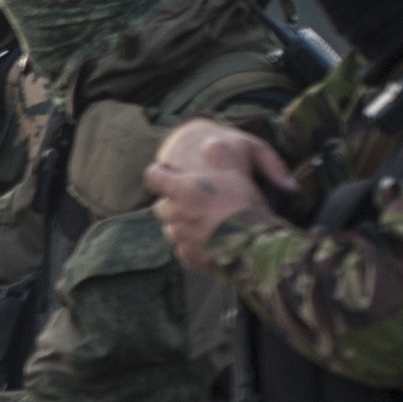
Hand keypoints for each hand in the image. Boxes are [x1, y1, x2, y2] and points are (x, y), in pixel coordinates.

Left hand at [144, 120, 293, 267]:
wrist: (250, 243)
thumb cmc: (240, 203)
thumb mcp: (233, 170)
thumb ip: (217, 155)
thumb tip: (208, 144)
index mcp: (180, 190)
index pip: (152, 177)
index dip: (158, 173)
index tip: (167, 172)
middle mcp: (174, 215)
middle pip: (160, 207)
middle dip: (172, 203)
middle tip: (193, 201)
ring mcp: (180, 238)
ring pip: (171, 229)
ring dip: (181, 224)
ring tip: (204, 222)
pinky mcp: (189, 257)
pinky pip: (183, 249)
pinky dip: (192, 244)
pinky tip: (209, 241)